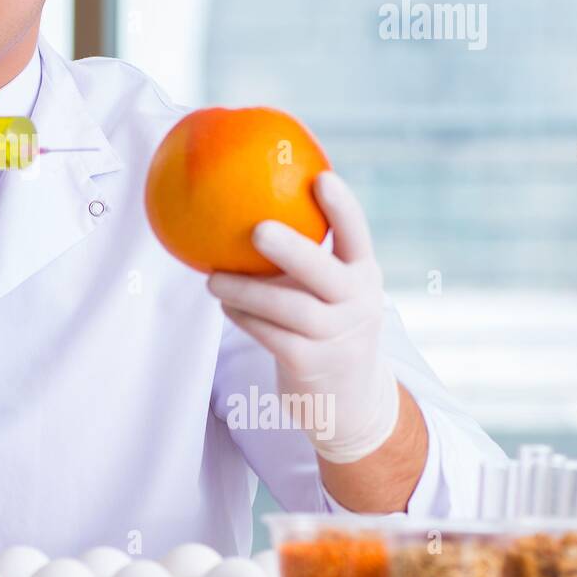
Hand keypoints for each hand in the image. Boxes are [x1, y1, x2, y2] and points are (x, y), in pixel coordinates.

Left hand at [206, 170, 398, 463]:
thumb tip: (245, 199)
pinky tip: (225, 306)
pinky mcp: (312, 364)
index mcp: (364, 274)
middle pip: (325, 273)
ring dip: (246, 291)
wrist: (349, 399)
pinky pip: (271, 335)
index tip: (321, 178)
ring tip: (213, 279)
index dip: (343, 208)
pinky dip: (244, 318)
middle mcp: (358, 303)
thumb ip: (304, 255)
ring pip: (289, 308)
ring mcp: (338, 337)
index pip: (358, 235)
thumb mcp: (331, 289)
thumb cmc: (326, 323)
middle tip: (258, 229)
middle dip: (293, 249)